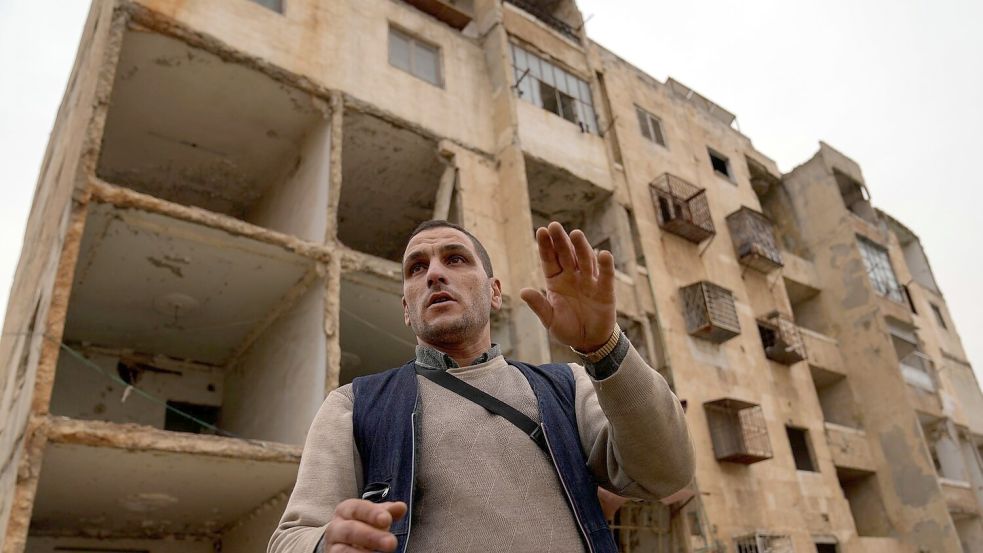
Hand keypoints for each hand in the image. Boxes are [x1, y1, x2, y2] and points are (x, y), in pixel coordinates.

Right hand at [324, 499, 406, 551]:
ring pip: (344, 550)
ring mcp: (333, 546)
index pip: (357, 508)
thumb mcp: (373, 515)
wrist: (340, 541)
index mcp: (345, 510)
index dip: (372, 514)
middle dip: (372, 537)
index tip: (387, 520)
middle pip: (351, 530)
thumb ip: (387, 512)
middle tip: (392, 543)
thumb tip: (401, 507)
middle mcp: (336, 527)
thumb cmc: (361, 524)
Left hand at [520, 222, 616, 351]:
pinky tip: (604, 254)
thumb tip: (523, 292)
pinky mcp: (605, 290)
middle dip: (560, 240)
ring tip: (576, 234)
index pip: (549, 260)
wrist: (589, 341)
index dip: (545, 246)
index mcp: (556, 281)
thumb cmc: (567, 328)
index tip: (541, 231)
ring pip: (585, 260)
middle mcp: (572, 276)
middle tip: (554, 225)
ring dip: (581, 247)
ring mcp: (589, 281)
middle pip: (566, 255)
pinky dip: (605, 266)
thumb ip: (539, 306)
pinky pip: (605, 276)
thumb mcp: (550, 320)